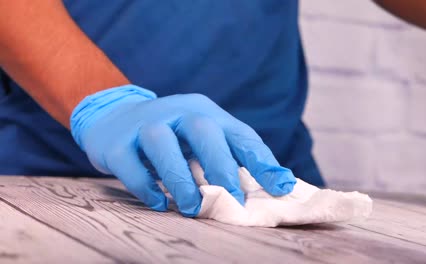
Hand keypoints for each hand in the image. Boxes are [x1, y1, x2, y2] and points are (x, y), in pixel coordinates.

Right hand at [70, 85, 295, 216]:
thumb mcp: (202, 137)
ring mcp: (144, 124)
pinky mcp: (116, 143)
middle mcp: (176, 111)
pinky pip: (130, 164)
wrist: (114, 118)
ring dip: (180, 179)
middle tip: (234, 201)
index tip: (282, 187)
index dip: (262, 161)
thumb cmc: (172, 135)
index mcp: (206, 111)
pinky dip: (145, 186)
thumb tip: (273, 185)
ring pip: (162, 144)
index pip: (239, 133)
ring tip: (193, 208)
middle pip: (202, 130)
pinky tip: (159, 203)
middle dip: (221, 166)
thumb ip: (230, 156)